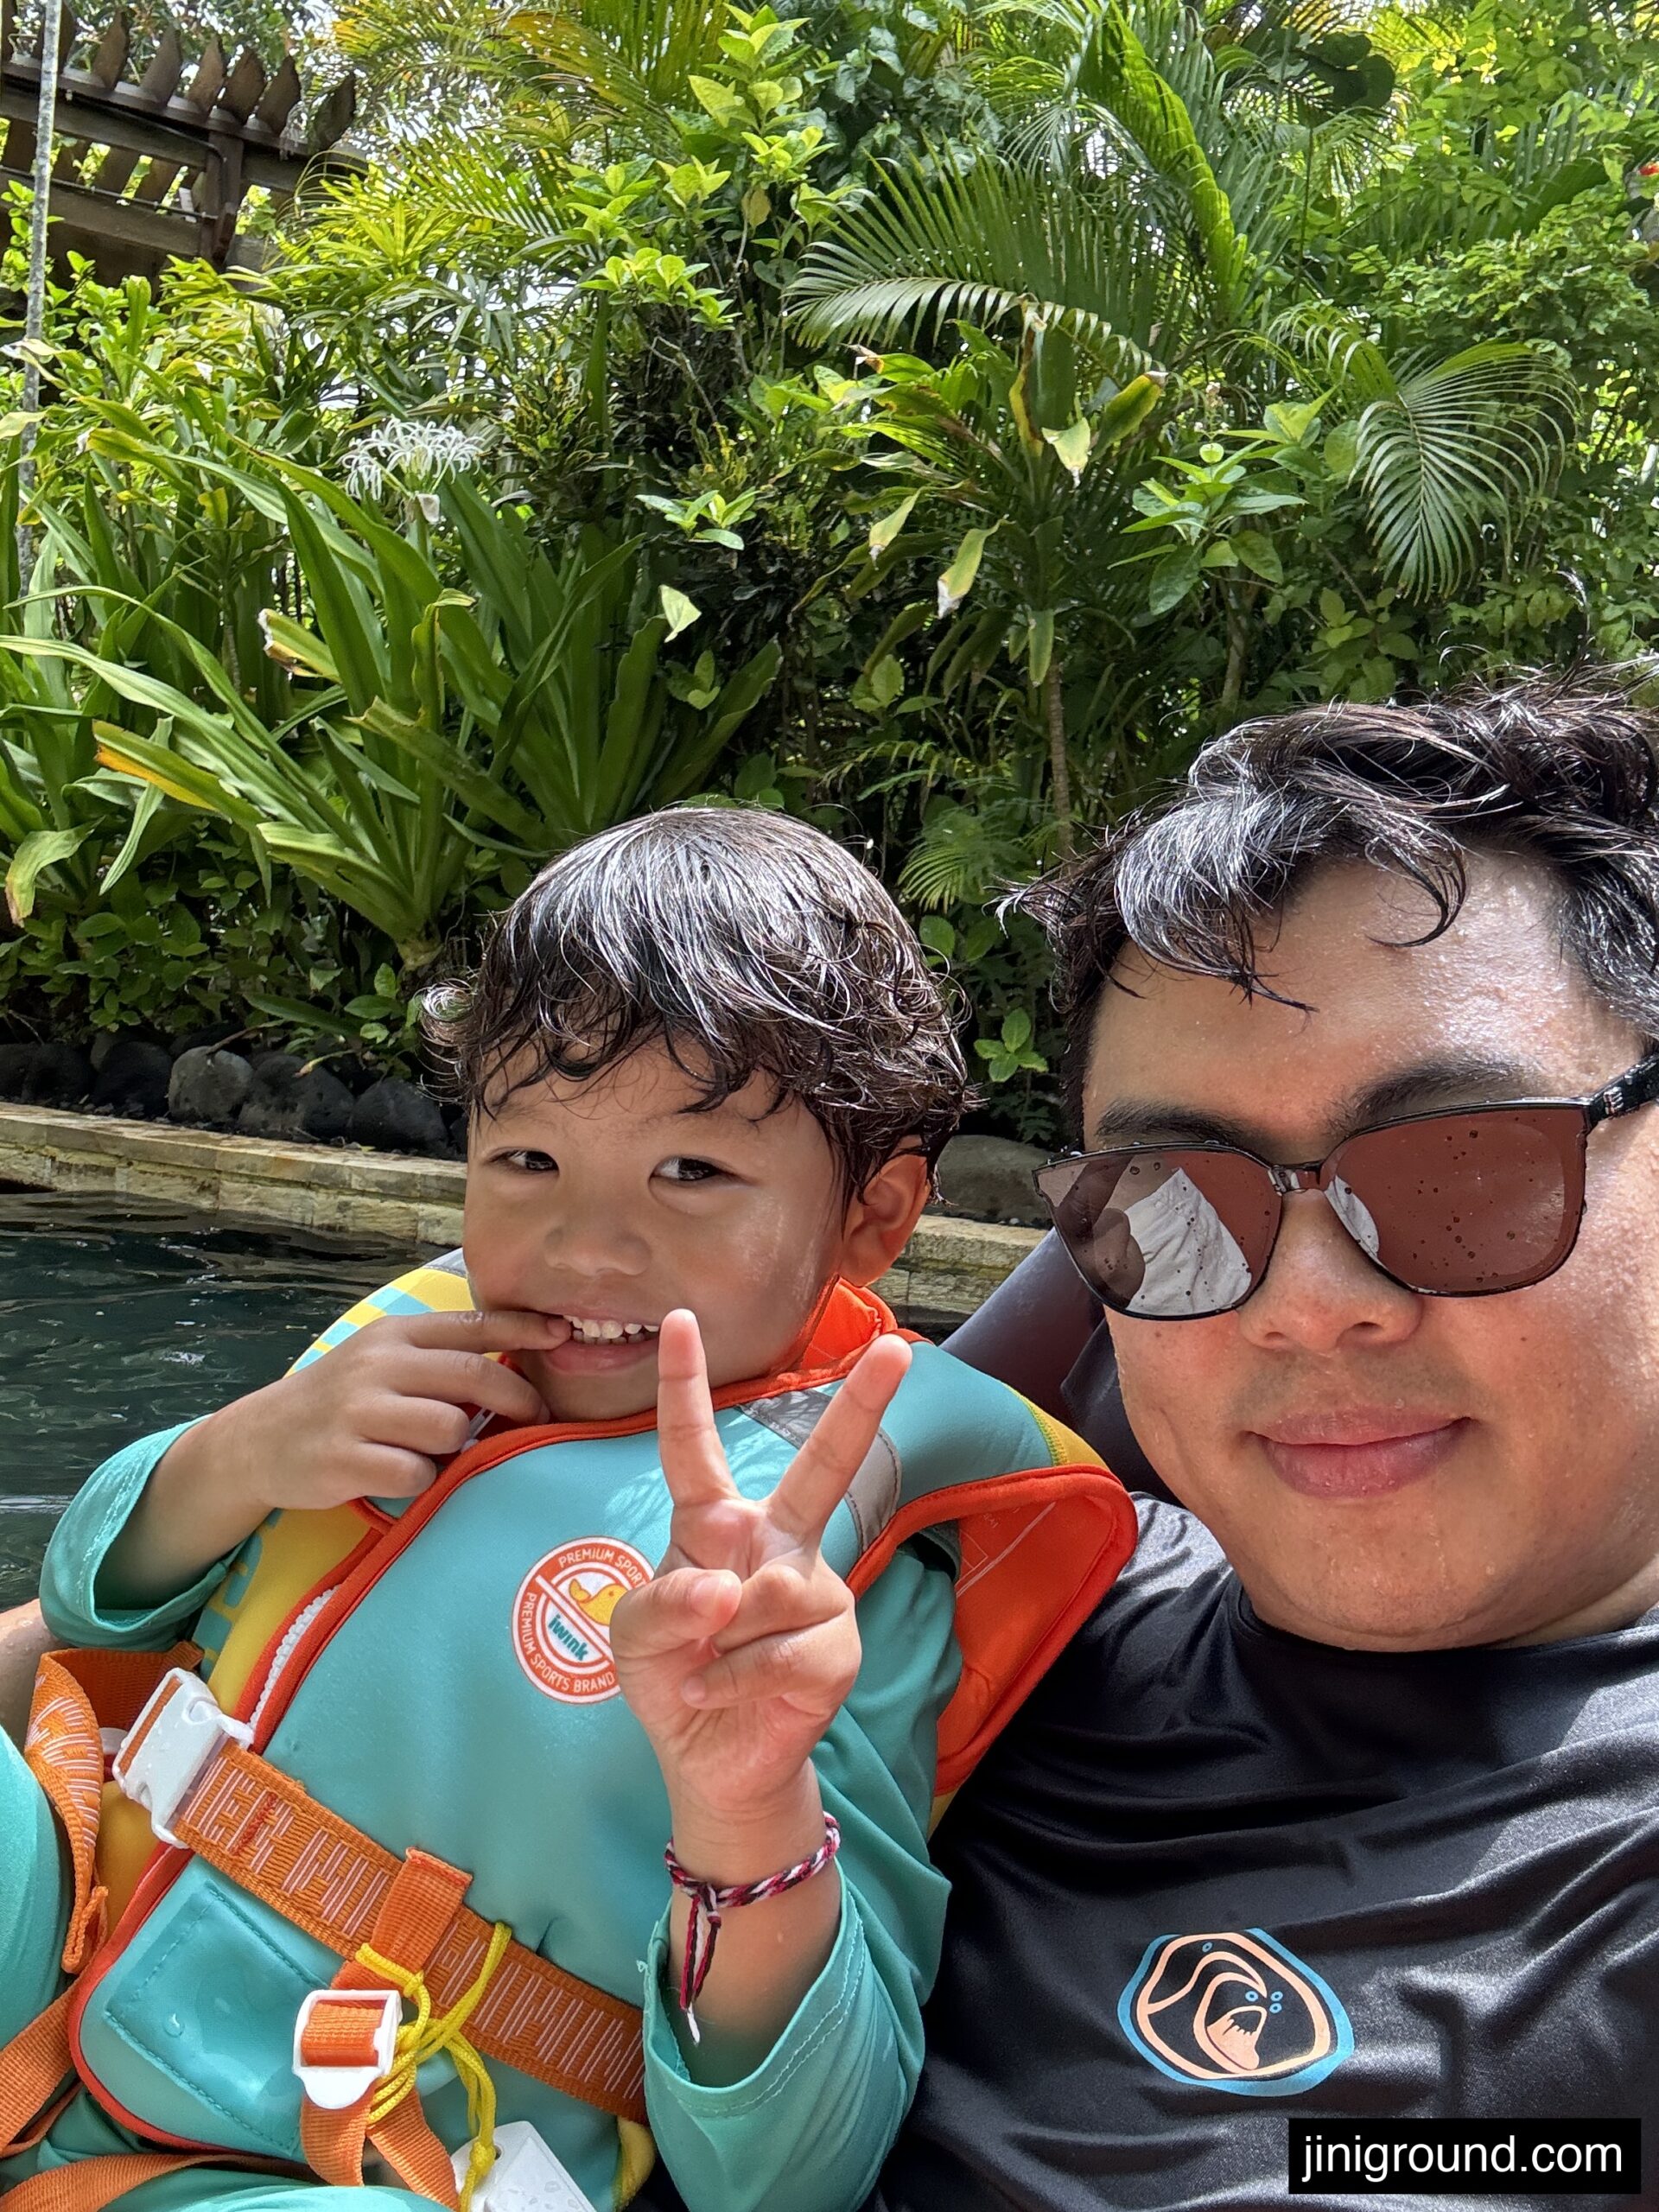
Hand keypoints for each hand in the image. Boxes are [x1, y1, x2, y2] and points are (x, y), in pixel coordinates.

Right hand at [206, 1308, 564, 1514]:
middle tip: (537, 1416)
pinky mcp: (344, 1459)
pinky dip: (422, 1481)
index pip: (472, 1324)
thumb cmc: (341, 1402)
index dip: (523, 1328)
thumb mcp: (382, 1362)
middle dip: (518, 1398)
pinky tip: (402, 1476)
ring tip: (438, 1451)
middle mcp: (378, 1365)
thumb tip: (519, 1362)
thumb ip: (437, 1358)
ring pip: (450, 1428)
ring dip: (458, 1446)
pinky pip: (416, 1473)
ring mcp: (358, 1411)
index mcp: (394, 1335)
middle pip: (474, 1376)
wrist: (259, 1441)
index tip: (563, 1333)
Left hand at [611, 1309, 910, 1830]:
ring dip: (719, 1640)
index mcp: (716, 1523)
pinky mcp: (836, 1646)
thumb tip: (726, 1589)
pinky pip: (783, 1652)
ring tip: (708, 1666)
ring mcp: (814, 1590)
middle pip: (824, 1465)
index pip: (695, 1446)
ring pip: (768, 1592)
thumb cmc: (672, 1674)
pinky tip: (717, 1692)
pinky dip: (735, 1680)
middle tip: (902, 1347)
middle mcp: (775, 1541)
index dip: (684, 1384)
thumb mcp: (633, 1637)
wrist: (710, 1759)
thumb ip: (662, 1601)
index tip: (680, 1318)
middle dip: (862, 1405)